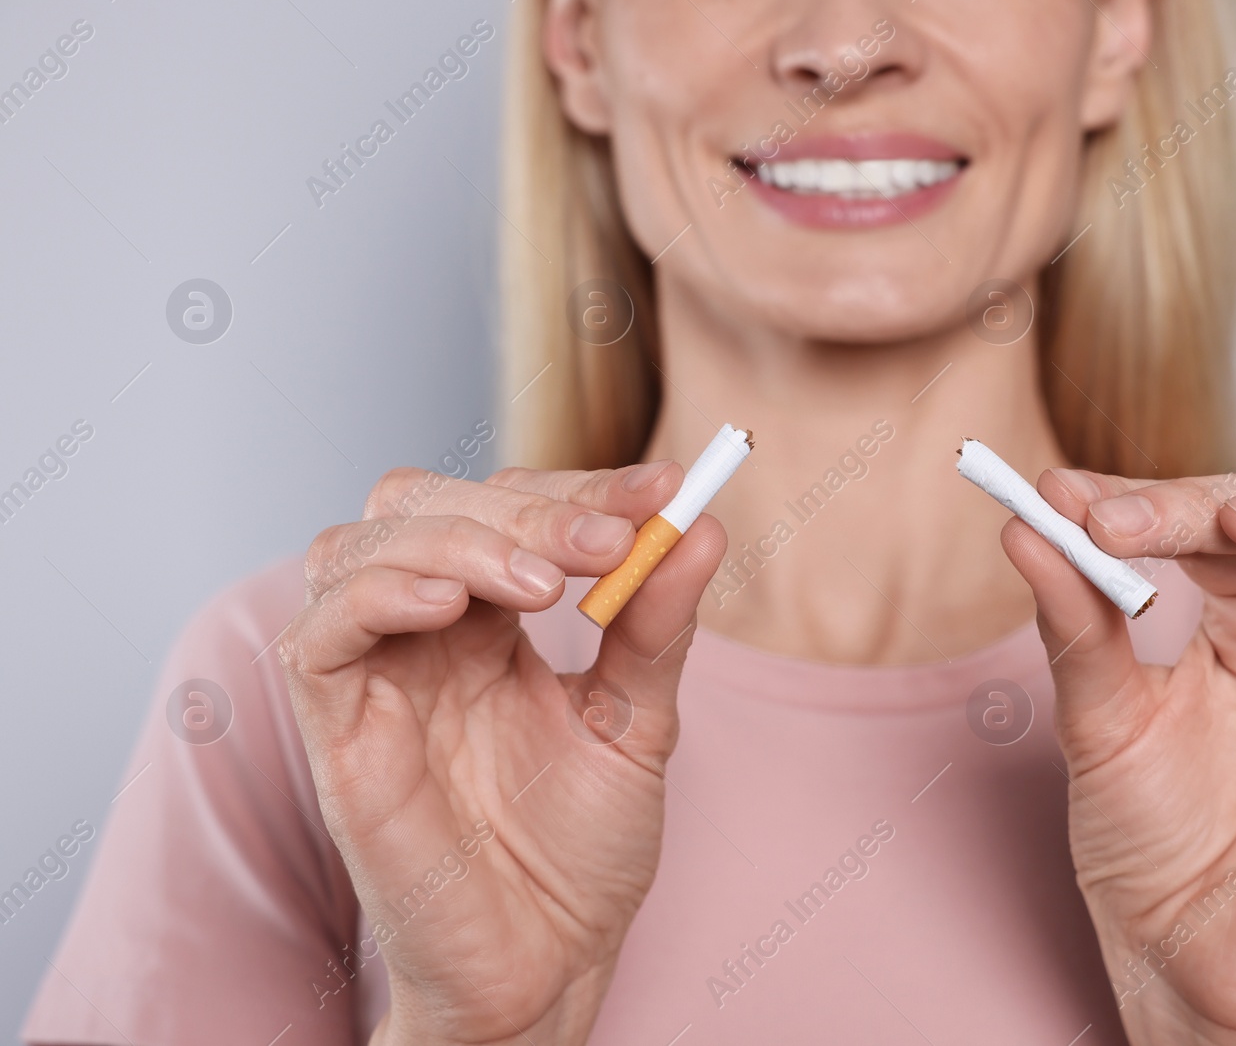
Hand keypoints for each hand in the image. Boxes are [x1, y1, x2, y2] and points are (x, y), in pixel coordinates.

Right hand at [277, 461, 725, 1045]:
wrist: (546, 967)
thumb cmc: (580, 852)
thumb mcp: (637, 720)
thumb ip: (656, 624)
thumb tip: (700, 526)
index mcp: (489, 621)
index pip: (508, 506)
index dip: (580, 485)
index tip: (664, 489)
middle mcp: (422, 633)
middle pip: (427, 504)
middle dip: (523, 504)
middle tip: (606, 537)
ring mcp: (374, 676)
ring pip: (357, 546)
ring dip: (456, 539)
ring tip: (543, 582)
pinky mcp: (336, 731)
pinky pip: (318, 634)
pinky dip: (377, 596)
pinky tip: (454, 607)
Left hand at [1001, 468, 1235, 1045]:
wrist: (1181, 948)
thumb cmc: (1144, 835)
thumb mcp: (1097, 714)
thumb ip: (1074, 620)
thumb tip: (1024, 525)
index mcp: (1231, 612)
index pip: (1204, 524)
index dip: (1142, 502)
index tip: (1064, 496)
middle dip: (1201, 510)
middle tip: (1119, 519)